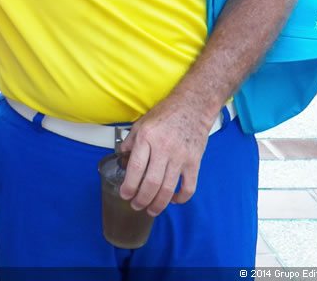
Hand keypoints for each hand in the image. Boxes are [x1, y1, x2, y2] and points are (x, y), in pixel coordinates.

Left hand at [116, 98, 214, 216]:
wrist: (193, 106)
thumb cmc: (166, 113)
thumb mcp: (142, 123)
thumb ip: (131, 141)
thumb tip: (121, 157)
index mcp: (147, 138)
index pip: (135, 168)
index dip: (129, 186)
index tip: (124, 194)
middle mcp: (163, 149)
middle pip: (151, 182)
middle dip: (141, 199)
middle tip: (136, 205)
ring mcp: (180, 157)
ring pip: (168, 188)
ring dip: (158, 204)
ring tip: (151, 210)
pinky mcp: (194, 162)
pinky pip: (189, 187)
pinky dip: (181, 198)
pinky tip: (173, 200)